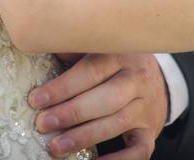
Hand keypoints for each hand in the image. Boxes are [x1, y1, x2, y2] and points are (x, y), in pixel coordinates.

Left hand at [28, 53, 168, 158]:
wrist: (156, 79)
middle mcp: (137, 79)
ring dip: (85, 136)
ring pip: (118, 122)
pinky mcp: (150, 130)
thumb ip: (74, 49)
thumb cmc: (116, 63)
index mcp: (122, 54)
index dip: (64, 86)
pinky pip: (139, 149)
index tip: (37, 99)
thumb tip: (39, 44)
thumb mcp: (100, 48)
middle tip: (43, 124)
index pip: (93, 69)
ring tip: (56, 147)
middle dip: (72, 112)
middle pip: (107, 97)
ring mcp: (146, 106)